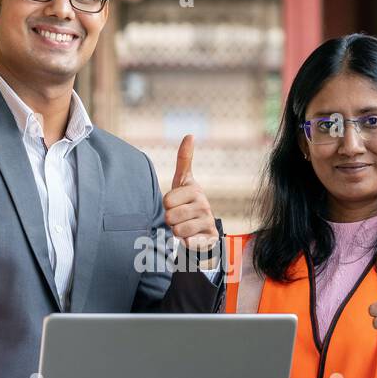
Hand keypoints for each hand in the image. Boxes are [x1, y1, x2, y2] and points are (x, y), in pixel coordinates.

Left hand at [162, 135, 217, 251]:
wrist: (201, 226)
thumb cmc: (187, 201)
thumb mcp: (183, 180)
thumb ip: (184, 159)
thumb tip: (190, 134)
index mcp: (195, 190)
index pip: (167, 201)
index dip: (166, 205)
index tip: (174, 203)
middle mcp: (204, 205)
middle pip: (171, 216)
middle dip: (170, 220)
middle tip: (178, 217)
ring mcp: (208, 222)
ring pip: (178, 231)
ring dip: (177, 232)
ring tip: (184, 227)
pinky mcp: (210, 238)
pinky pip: (190, 243)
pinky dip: (187, 242)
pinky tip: (192, 237)